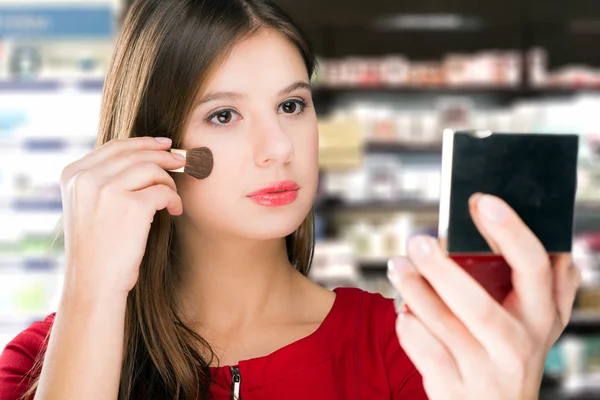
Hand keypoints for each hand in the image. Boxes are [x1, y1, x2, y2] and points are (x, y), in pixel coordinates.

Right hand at [60, 136, 184, 298]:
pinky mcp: (131, 206)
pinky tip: (175, 210)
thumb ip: (103, 180)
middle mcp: (87, 178)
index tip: (164, 144)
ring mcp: (107, 190)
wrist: (93, 282)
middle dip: (163, 155)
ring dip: (169, 181)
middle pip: (135, 153)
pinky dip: (174, 198)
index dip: (144, 142)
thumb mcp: (87, 206)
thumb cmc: (97, 248)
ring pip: (152, 168)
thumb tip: (143, 156)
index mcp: (73, 174)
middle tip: (181, 161)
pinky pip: (164, 190)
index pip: (115, 146)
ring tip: (173, 198)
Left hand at [387, 193, 580, 399]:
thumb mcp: (541, 326)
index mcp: (539, 317)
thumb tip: (561, 252)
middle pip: (478, 304)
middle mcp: (516, 345)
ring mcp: (483, 371)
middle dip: (443, 270)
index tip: (482, 201)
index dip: (509, 232)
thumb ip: (554, 290)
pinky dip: (409, 329)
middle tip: (417, 240)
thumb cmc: (512, 355)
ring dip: (416, 292)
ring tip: (397, 266)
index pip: (532, 267)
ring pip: (445, 327)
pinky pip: (425, 353)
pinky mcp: (453, 387)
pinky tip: (402, 312)